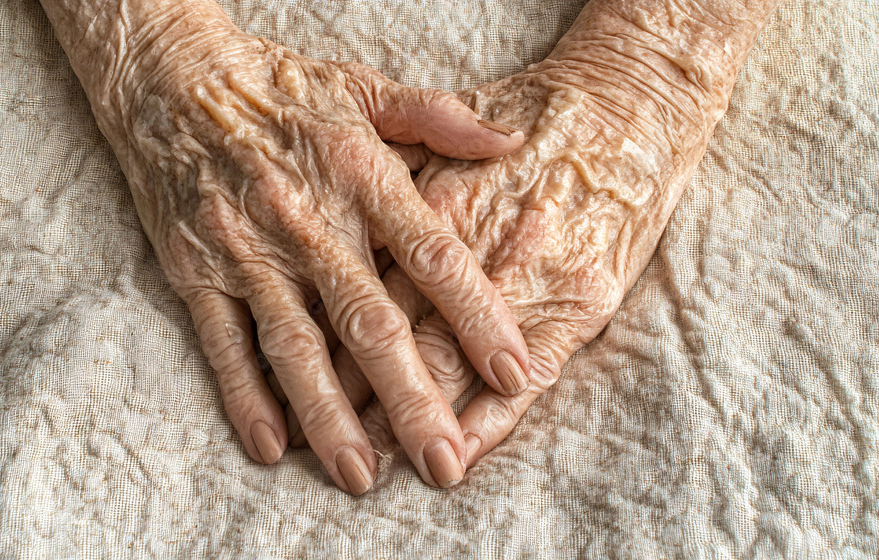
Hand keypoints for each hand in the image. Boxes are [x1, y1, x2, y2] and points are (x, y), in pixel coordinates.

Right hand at [39, 0, 534, 493]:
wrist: (170, 78)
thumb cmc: (280, 88)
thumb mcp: (364, 87)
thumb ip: (439, 117)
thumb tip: (511, 143)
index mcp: (360, 175)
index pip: (432, 256)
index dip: (476, 317)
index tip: (513, 372)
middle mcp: (308, 221)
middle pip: (368, 323)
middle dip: (410, 399)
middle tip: (443, 463)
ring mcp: (248, 252)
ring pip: (296, 348)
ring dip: (330, 417)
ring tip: (362, 475)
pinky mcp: (197, 271)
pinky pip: (224, 344)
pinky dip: (246, 398)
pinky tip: (271, 447)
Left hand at [305, 0, 785, 473]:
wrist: (628, 106)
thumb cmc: (532, 118)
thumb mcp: (447, 134)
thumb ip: (397, 178)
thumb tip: (338, 220)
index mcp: (432, 208)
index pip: (361, 289)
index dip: (323, 341)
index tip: (291, 382)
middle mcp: (471, 250)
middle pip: (394, 336)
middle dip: (352, 398)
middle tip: (324, 443)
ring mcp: (525, 281)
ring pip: (450, 365)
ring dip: (410, 421)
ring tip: (376, 467)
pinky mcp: (577, 305)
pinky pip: (525, 379)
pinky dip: (489, 423)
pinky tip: (460, 457)